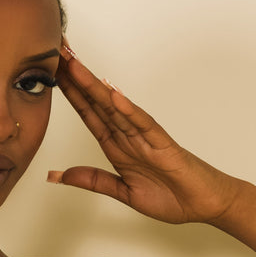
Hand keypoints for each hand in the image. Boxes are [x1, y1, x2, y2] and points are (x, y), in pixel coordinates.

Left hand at [48, 42, 242, 225]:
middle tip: (57, 51)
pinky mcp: (163, 144)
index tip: (52, 72)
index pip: (88, 113)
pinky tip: (113, 94)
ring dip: (94, 86)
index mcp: (117, 146)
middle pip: (97, 101)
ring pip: (115, 106)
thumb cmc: (171, 196)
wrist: (203, 205)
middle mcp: (128, 135)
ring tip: (74, 65)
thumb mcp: (122, 192)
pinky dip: (128, 109)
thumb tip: (59, 176)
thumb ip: (92, 181)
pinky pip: (143, 124)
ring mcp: (145, 137)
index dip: (70, 92)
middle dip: (76, 77)